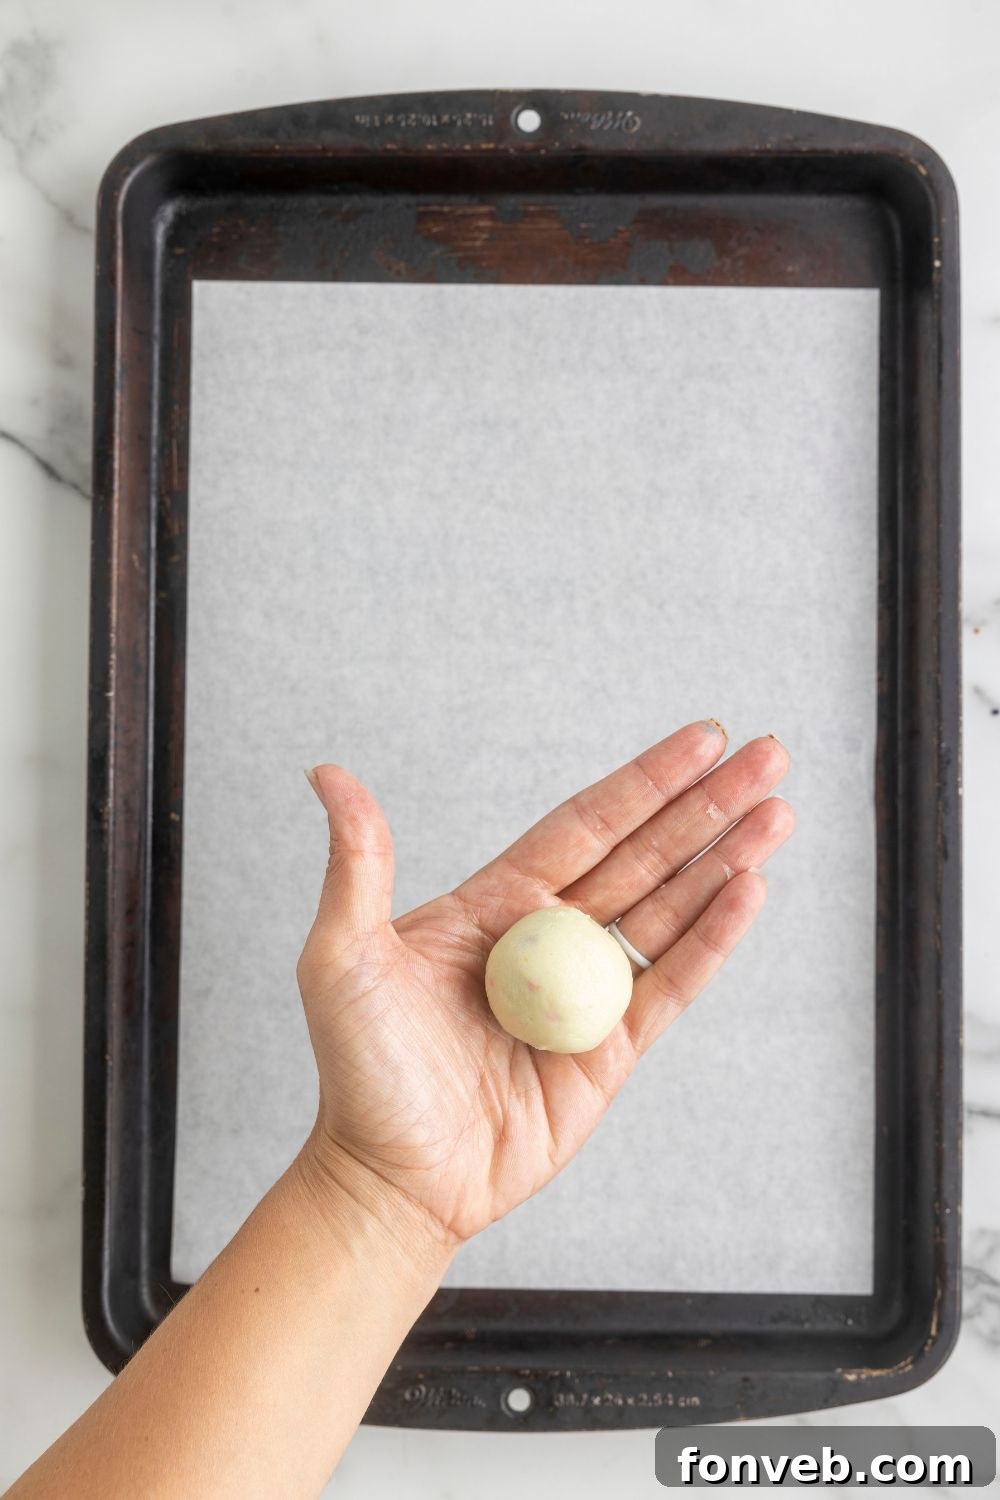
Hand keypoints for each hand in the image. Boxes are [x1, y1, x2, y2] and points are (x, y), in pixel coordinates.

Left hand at [296, 721, 792, 1251]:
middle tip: (769, 754)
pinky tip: (749, 889)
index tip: (703, 737)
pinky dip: (713, 939)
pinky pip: (673, 985)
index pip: (587, 824)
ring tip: (778, 813)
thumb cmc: (358, 1069)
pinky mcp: (611, 1052)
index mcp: (498, 903)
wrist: (392, 1179)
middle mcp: (550, 937)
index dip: (647, 781)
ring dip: (725, 860)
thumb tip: (328, 771)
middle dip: (707, 805)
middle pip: (645, 855)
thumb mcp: (344, 956)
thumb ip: (358, 863)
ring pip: (671, 911)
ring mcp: (586, 993)